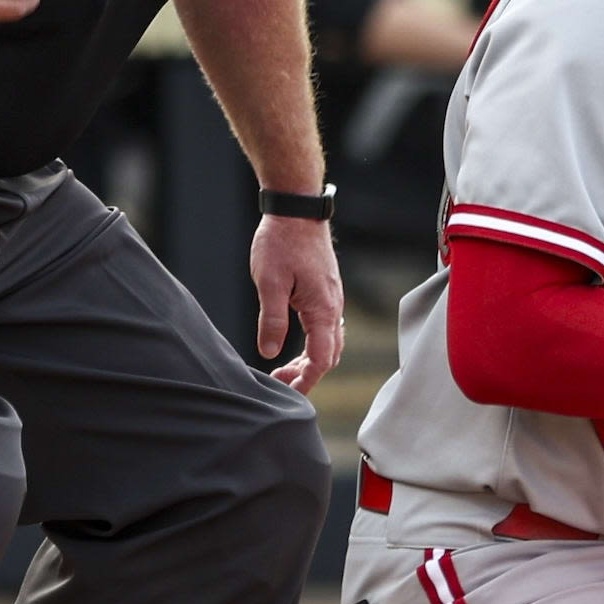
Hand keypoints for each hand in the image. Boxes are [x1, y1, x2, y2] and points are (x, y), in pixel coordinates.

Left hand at [248, 211, 344, 389]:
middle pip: (329, 355)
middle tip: (278, 383)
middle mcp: (333, 307)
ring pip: (329, 342)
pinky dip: (312, 344)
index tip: (287, 392)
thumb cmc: (282, 242)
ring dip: (309, 360)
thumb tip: (270, 353)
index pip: (321, 359)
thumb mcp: (269, 282)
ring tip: (283, 369)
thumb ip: (272, 320)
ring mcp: (332, 299)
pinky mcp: (326, 291)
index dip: (306, 381)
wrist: (297, 210)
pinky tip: (294, 344)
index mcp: (322, 309)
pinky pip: (326, 327)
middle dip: (306, 375)